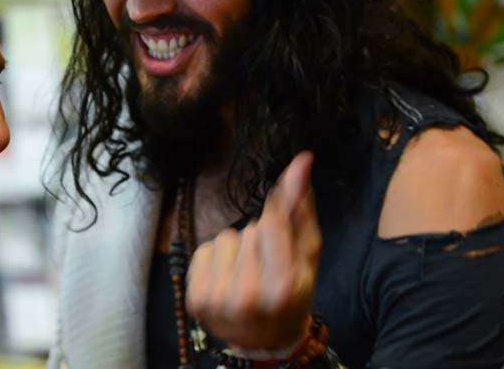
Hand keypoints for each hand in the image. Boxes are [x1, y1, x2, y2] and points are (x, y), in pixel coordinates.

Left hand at [185, 151, 319, 352]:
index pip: (272, 223)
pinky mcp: (195, 298)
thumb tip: (301, 162)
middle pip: (250, 229)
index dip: (279, 201)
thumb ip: (302, 210)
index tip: (289, 183)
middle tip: (268, 262)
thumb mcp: (308, 256)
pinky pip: (205, 250)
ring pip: (226, 237)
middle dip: (261, 237)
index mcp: (283, 286)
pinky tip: (227, 278)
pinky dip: (217, 259)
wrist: (265, 340)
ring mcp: (217, 299)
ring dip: (237, 248)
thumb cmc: (294, 294)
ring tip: (247, 271)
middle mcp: (248, 295)